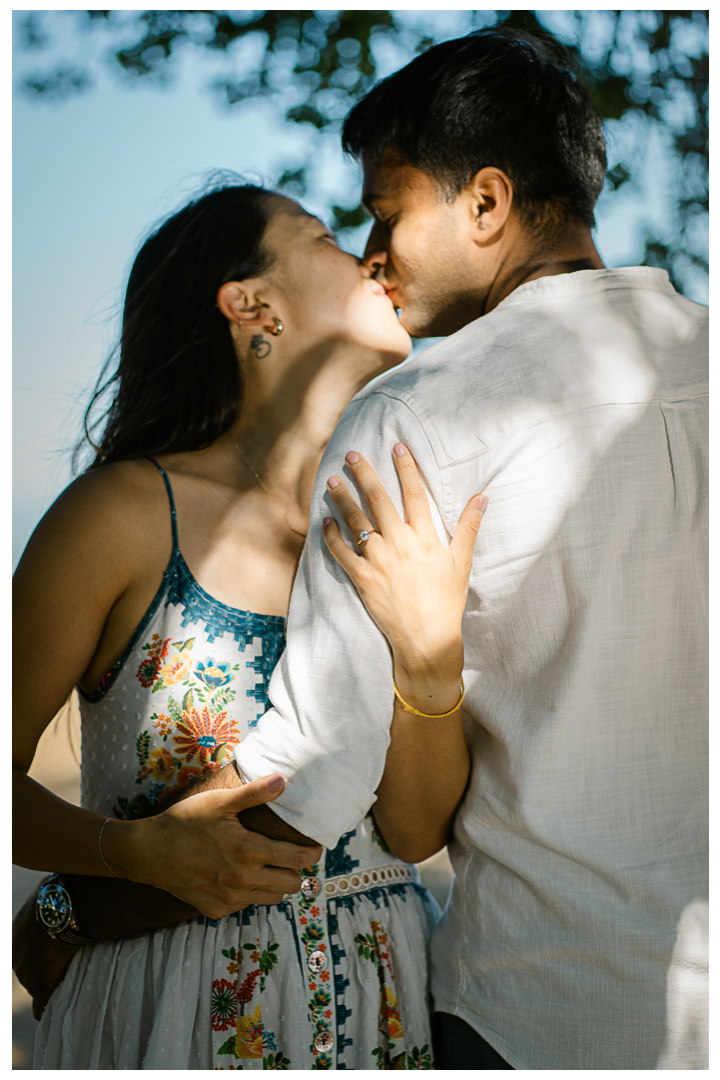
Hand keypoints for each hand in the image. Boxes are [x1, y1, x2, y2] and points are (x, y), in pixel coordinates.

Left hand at [13, 887, 78, 1019]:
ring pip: (37, 983)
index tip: (53, 947)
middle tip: (65, 960)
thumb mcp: (50, 892)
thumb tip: (64, 891)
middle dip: (43, 965)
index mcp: (15, 934)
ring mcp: (27, 974)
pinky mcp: (40, 987)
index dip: (40, 948)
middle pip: (28, 967)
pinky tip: (57, 1007)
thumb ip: (51, 902)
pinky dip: (47, 1006)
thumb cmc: (60, 897)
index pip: (23, 949)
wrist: (65, 912)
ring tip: (70, 976)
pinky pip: (41, 1006)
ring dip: (50, 981)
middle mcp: (15, 956)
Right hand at [104, 773, 322, 918]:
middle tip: (291, 856)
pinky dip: (249, 894)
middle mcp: (243, 881)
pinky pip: (245, 906)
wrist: (147, 853)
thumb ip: (254, 793)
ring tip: (268, 866)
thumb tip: (283, 779)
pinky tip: (238, 877)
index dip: (312, 854)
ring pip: (271, 898)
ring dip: (275, 884)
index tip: (315, 847)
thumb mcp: (219, 802)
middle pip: (291, 885)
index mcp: (248, 852)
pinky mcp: (215, 910)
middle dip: (296, 871)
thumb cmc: (184, 822)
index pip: (298, 860)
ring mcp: (229, 900)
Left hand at [323, 443, 487, 712]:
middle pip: (379, 500)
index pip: (414, 493)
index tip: (397, 446)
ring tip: (332, 480)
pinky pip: (342, 553)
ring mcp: (378, 561)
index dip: (406, 467)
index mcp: (425, 537)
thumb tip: (482, 496)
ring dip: (343, 499)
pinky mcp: (362, 579)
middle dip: (365, 474)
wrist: (427, 638)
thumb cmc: (447, 601)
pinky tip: (325, 522)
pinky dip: (331, 537)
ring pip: (356, 522)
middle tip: (352, 454)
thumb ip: (469, 527)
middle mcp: (399, 543)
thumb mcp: (461, 562)